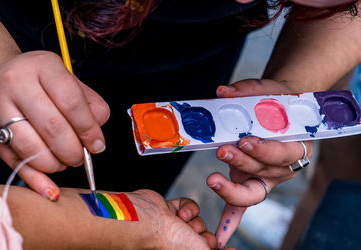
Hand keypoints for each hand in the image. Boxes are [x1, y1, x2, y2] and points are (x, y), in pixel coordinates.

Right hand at [0, 51, 109, 199]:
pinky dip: (36, 180)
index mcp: (43, 66)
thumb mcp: (65, 79)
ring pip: (32, 148)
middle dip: (73, 150)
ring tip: (64, 161)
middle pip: (52, 127)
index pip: (72, 102)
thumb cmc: (37, 81)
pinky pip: (15, 162)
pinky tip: (50, 189)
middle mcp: (16, 84)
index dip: (89, 129)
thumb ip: (89, 103)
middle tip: (80, 157)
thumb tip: (97, 136)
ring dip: (55, 164)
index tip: (97, 144)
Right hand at [128, 189, 216, 248]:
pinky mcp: (171, 210)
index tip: (210, 244)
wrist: (149, 220)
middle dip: (201, 233)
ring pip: (198, 220)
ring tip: (181, 222)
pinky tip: (179, 212)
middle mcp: (180, 243)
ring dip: (193, 220)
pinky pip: (190, 206)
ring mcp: (175, 227)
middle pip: (204, 236)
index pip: (207, 249)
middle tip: (192, 234)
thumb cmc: (171, 241)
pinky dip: (187, 207)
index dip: (210, 245)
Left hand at [206, 79, 312, 245]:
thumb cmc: (276, 104)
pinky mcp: (248, 184)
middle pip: (263, 171)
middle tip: (223, 152)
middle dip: (242, 163)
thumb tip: (222, 92)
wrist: (279, 113)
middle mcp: (279, 168)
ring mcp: (263, 179)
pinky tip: (220, 238)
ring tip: (213, 178)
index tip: (244, 141)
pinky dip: (231, 222)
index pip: (281, 154)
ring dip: (231, 187)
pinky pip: (241, 207)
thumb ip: (246, 91)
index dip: (263, 150)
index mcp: (291, 146)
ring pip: (251, 189)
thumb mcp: (266, 92)